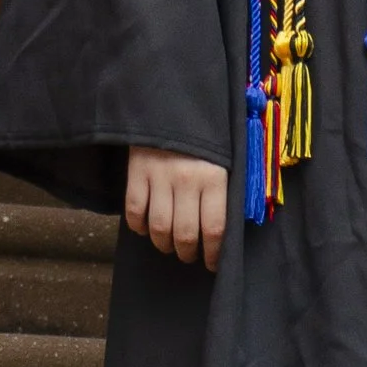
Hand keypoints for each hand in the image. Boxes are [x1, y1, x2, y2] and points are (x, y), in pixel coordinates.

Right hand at [124, 146, 228, 269]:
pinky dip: (139, 227)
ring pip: (159, 228)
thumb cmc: (205, 135)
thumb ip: (227, 187)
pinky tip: (146, 228)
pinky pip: (135, 211)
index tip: (212, 263)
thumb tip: (231, 223)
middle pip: (185, 234)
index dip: (213, 254)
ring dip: (164, 245)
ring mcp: (160, 178)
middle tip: (189, 255)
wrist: (171, 102)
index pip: (215, 229)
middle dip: (188, 252)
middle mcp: (187, 181)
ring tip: (169, 246)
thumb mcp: (226, 157)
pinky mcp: (137, 173)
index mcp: (215, 178)